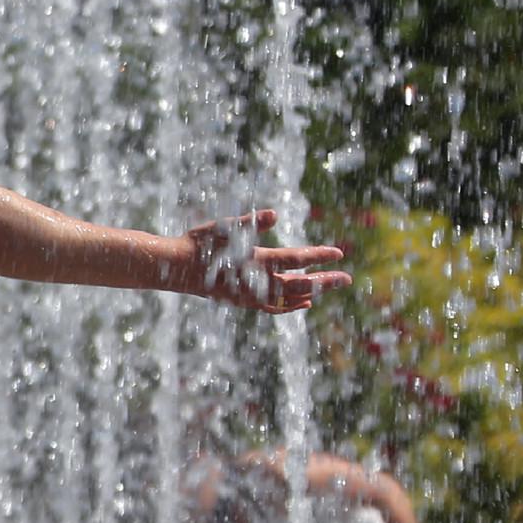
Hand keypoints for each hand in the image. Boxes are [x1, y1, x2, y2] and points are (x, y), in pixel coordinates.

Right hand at [183, 211, 349, 312]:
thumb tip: (275, 214)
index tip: (339, 254)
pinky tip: (303, 304)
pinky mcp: (243, 301)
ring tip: (327, 289)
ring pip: (288, 298)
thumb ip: (250, 222)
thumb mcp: (223, 227)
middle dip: (323, 281)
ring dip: (310, 293)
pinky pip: (274, 308)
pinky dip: (291, 306)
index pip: (295, 259)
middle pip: (298, 284)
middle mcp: (255, 282)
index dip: (317, 256)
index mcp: (255, 261)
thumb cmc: (199, 243)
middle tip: (346, 279)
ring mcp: (249, 295)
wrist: (175, 268)